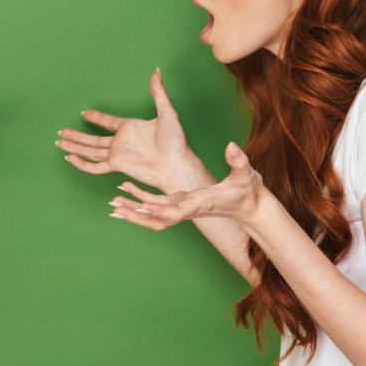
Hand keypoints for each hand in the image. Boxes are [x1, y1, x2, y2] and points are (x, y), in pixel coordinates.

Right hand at [57, 69, 211, 191]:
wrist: (176, 164)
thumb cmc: (176, 142)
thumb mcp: (167, 112)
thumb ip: (158, 92)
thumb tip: (156, 71)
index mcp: (130, 128)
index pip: (108, 122)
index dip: (96, 118)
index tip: (84, 113)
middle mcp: (121, 142)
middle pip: (93, 139)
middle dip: (76, 136)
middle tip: (61, 132)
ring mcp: (118, 154)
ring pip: (90, 151)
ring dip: (74, 146)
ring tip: (59, 142)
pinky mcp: (117, 165)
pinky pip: (95, 166)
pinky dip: (82, 163)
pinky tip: (70, 158)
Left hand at [108, 142, 265, 230]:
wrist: (251, 208)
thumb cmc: (249, 193)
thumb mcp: (247, 175)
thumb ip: (239, 161)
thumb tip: (232, 146)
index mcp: (200, 203)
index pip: (177, 211)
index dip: (160, 210)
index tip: (143, 207)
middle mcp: (188, 209)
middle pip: (158, 219)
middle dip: (137, 215)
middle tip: (116, 208)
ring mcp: (183, 208)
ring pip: (153, 215)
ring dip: (133, 210)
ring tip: (113, 203)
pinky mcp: (180, 203)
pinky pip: (155, 204)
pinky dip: (139, 198)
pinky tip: (124, 189)